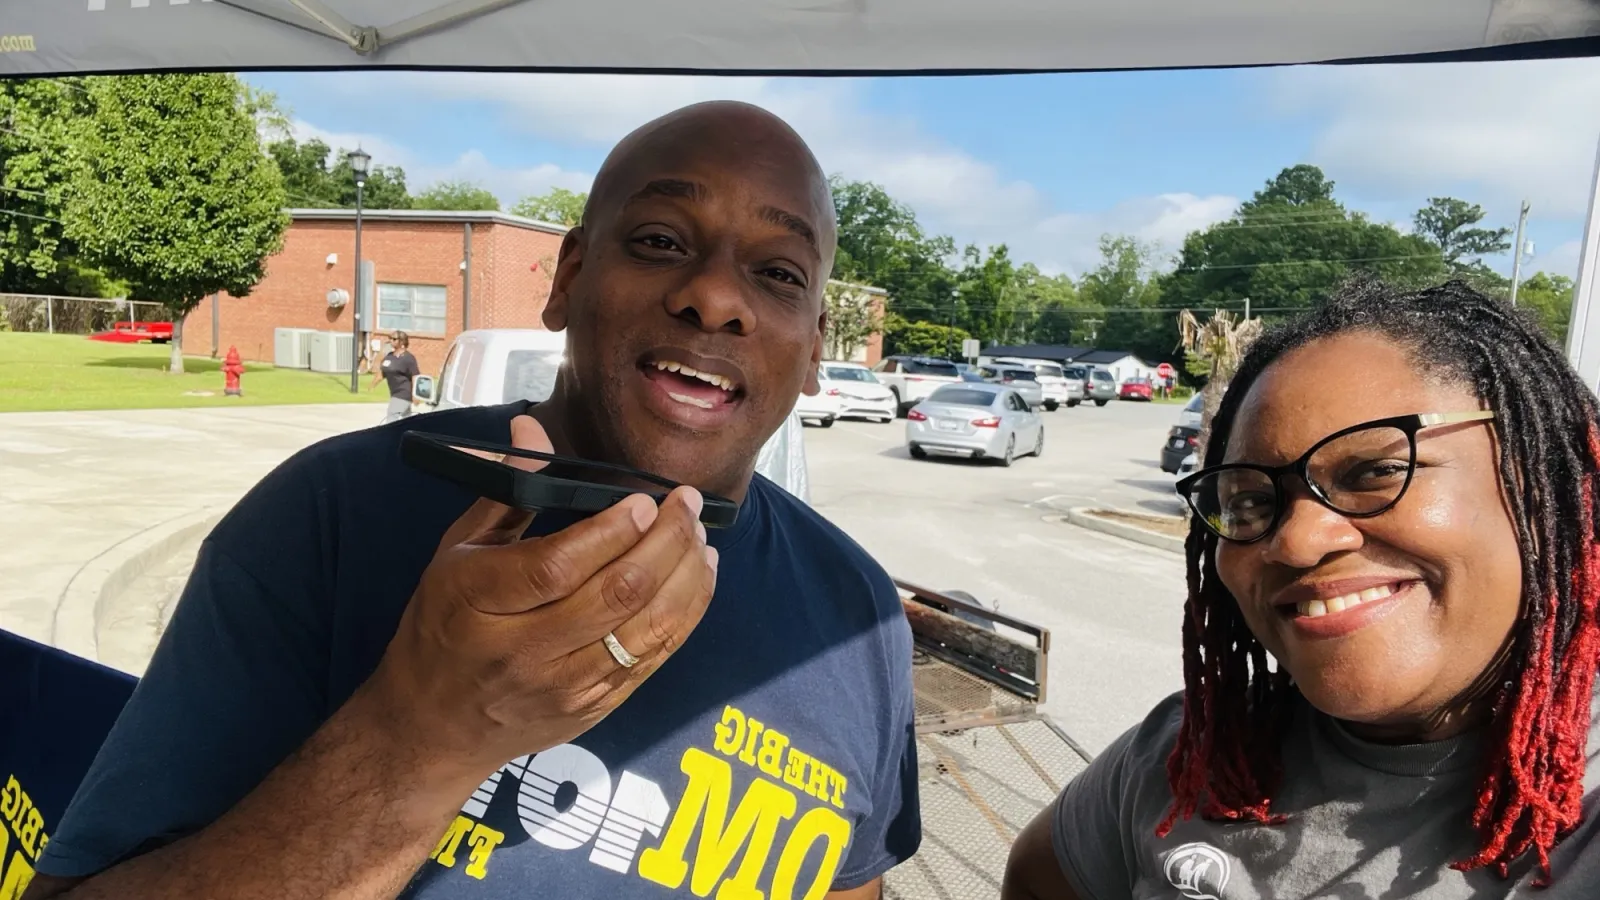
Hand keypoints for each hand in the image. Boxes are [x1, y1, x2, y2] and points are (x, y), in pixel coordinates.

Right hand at [363, 415, 718, 778]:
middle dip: (665, 542)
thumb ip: (505, 493)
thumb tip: (531, 427)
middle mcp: (522, 650)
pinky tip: (699, 576)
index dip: (610, 532)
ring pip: (646, 629)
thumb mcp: (456, 553)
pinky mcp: (594, 708)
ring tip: (699, 536)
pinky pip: (655, 658)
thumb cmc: (444, 625)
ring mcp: (564, 687)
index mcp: (478, 602)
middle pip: (615, 595)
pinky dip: (686, 613)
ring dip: (686, 576)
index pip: (557, 566)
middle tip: (685, 504)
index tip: (643, 500)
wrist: (433, 727)